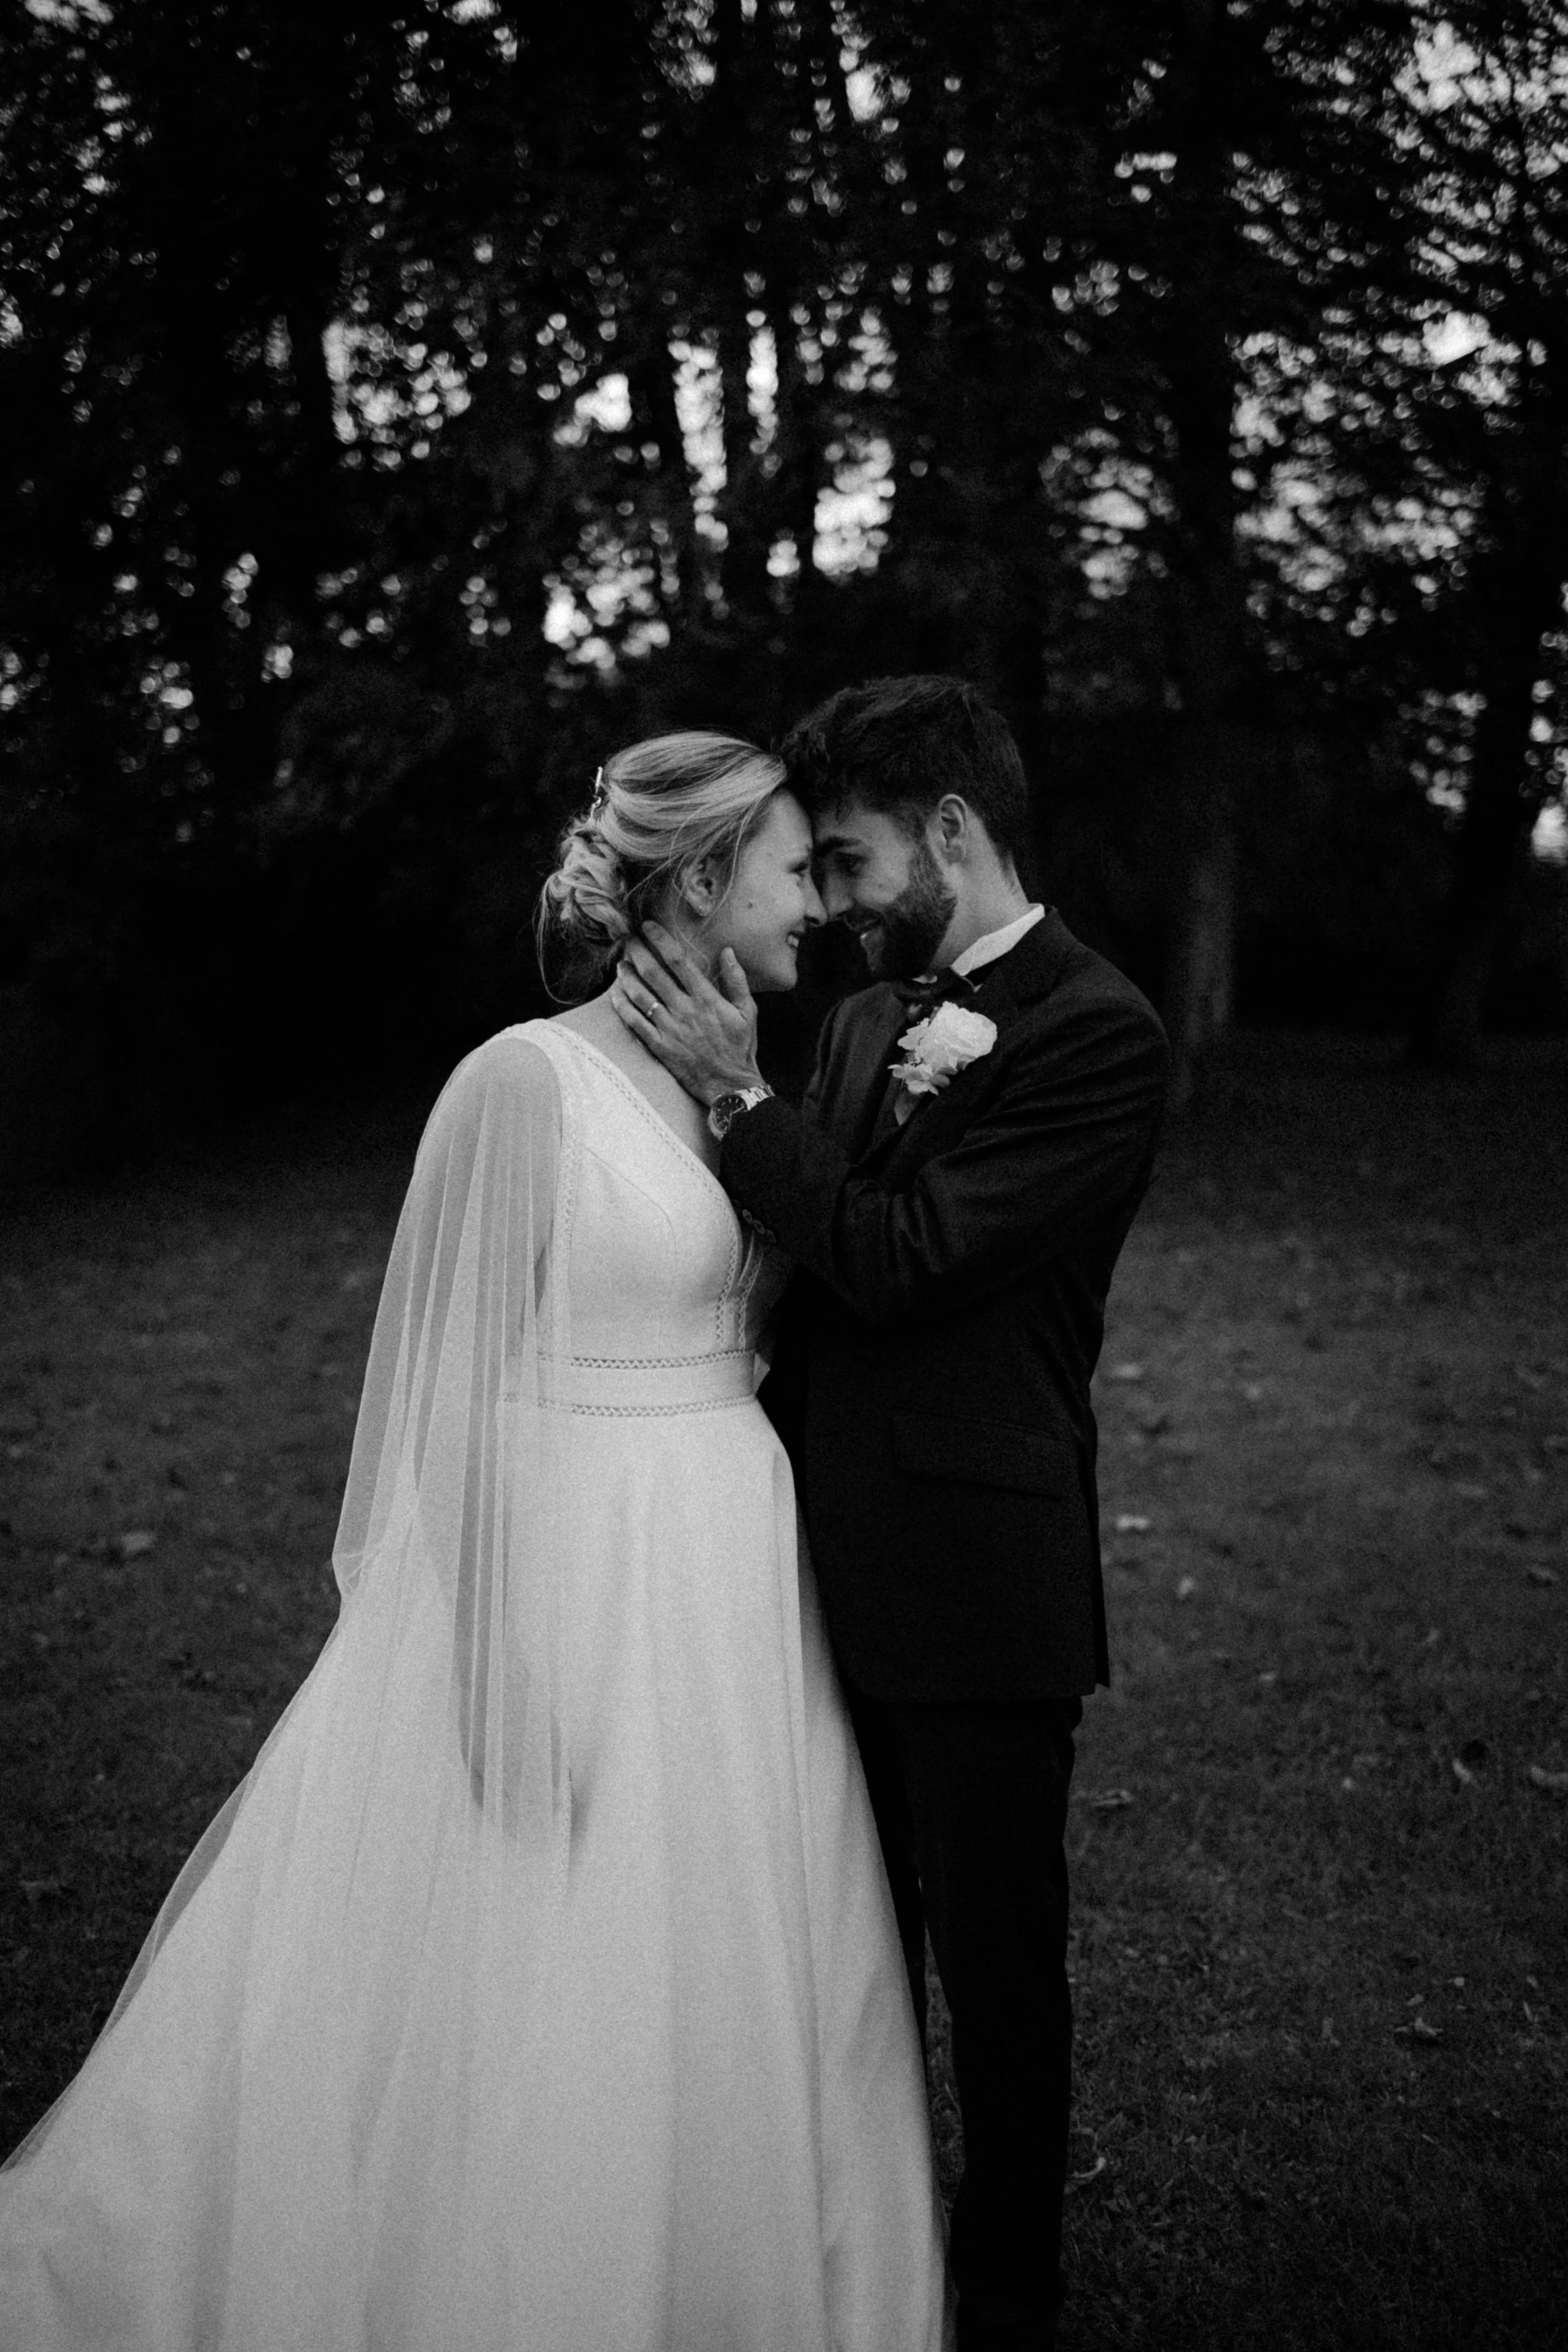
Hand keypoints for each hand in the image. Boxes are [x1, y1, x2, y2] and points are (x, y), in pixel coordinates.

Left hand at [610, 922, 762, 1105]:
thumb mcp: (747, 1011)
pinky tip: (615, 993)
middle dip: (637, 951)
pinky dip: (621, 1005)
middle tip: (627, 939)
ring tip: (620, 962)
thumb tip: (727, 951)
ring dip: (626, 975)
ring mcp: (669, 1029)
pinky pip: (634, 1022)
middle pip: (653, 973)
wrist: (730, 1085)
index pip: (678, 960)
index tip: (648, 926)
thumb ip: (737, 980)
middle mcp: (684, 1010)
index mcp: (706, 998)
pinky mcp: (659, 1046)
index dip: (660, 939)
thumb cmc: (740, 1047)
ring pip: (639, 995)